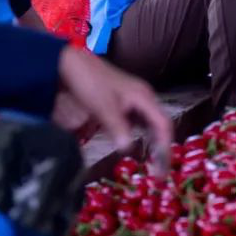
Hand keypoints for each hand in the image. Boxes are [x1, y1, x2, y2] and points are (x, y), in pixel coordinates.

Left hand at [57, 47, 171, 172]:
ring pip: (148, 125)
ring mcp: (132, 100)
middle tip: (158, 173)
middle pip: (159, 126)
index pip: (163, 125)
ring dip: (151, 144)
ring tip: (150, 164)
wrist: (70, 63)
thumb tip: (128, 150)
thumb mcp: (103, 106)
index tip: (161, 169)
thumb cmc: (89, 81)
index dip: (165, 147)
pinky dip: (138, 137)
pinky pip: (136, 123)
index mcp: (144, 97)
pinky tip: (132, 148)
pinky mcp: (120, 103)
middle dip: (161, 149)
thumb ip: (118, 128)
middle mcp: (143, 98)